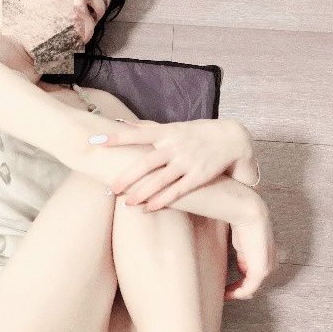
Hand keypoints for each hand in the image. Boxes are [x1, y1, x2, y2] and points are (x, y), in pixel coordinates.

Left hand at [98, 119, 247, 210]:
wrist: (233, 139)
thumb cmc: (199, 133)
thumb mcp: (175, 126)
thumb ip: (150, 127)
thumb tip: (124, 123)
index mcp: (168, 132)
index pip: (139, 133)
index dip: (119, 137)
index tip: (99, 141)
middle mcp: (176, 146)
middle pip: (147, 162)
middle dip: (128, 176)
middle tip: (111, 188)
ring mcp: (188, 162)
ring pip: (161, 179)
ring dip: (143, 192)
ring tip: (127, 203)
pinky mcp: (199, 176)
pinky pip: (178, 191)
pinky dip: (163, 200)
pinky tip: (149, 209)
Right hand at [225, 200, 277, 300]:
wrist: (248, 212)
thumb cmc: (242, 220)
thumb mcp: (240, 237)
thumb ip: (240, 250)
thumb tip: (229, 255)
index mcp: (266, 254)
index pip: (255, 273)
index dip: (241, 281)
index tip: (227, 285)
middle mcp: (270, 262)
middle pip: (254, 283)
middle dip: (239, 290)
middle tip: (224, 294)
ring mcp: (266, 267)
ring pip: (252, 287)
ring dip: (237, 293)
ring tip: (224, 295)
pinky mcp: (260, 270)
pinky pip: (249, 288)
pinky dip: (237, 293)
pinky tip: (226, 295)